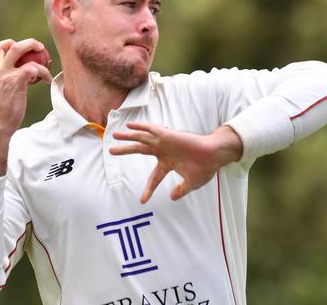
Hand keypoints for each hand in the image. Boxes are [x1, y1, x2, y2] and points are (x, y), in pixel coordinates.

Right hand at [0, 38, 52, 176]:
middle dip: (28, 42)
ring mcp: (7, 75)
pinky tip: (47, 81)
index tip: (21, 51)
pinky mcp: (16, 82)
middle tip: (40, 48)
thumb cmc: (3, 114)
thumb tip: (25, 77)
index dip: (9, 44)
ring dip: (38, 55)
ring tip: (48, 66)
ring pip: (21, 51)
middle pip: (11, 45)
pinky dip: (43, 72)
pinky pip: (33, 68)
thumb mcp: (2, 93)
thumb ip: (9, 82)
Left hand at [110, 123, 242, 202]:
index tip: (143, 201)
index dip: (148, 189)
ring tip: (115, 135)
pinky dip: (141, 127)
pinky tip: (130, 126)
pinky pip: (152, 129)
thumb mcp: (191, 183)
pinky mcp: (168, 136)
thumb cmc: (205, 168)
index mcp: (168, 164)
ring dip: (128, 136)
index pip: (154, 178)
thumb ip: (181, 190)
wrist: (214, 156)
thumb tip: (172, 198)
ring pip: (142, 138)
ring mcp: (164, 143)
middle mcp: (163, 152)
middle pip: (139, 150)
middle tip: (111, 150)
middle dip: (125, 150)